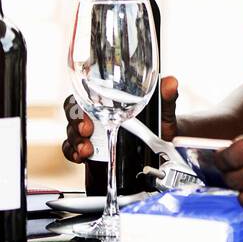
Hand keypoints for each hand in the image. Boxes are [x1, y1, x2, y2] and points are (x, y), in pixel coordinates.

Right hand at [61, 75, 180, 163]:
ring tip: (86, 151)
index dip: (80, 105)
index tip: (88, 119)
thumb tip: (170, 83)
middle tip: (86, 133)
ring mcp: (93, 134)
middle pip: (73, 114)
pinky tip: (80, 158)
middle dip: (75, 125)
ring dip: (74, 142)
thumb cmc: (160, 123)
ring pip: (71, 133)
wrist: (165, 148)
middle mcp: (97, 115)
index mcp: (109, 100)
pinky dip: (73, 153)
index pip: (85, 96)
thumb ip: (167, 97)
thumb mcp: (164, 110)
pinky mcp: (91, 151)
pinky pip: (73, 150)